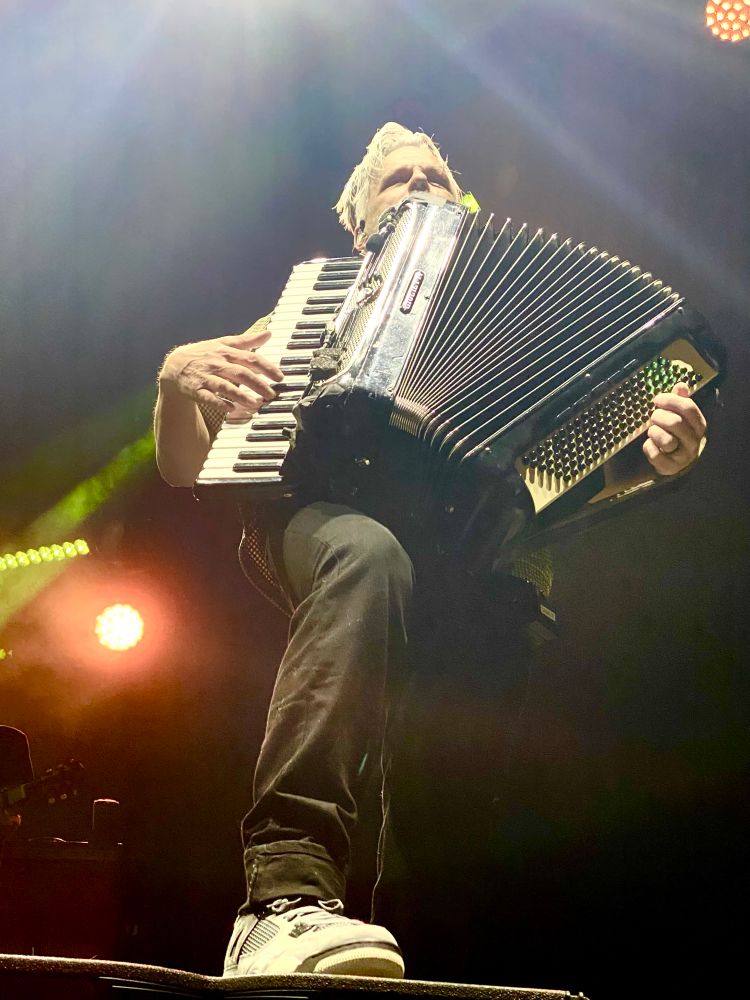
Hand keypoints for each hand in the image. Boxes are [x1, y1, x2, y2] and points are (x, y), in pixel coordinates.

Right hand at [159, 326, 283, 417]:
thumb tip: (269, 334)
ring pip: (224, 386)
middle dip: (258, 384)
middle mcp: (217, 363)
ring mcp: (206, 376)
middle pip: (240, 373)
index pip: (250, 358)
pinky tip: (230, 409)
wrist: (174, 365)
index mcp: (226, 352)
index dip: (266, 367)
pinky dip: (218, 403)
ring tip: (255, 404)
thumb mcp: (224, 344)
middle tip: (271, 395)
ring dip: (240, 395)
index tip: (280, 377)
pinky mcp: (195, 389)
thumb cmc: (204, 354)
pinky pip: (208, 397)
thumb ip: (247, 341)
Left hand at [643, 382, 706, 476]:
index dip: (671, 401)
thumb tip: (681, 385)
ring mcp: (683, 457)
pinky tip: (650, 445)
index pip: (689, 408)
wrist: (674, 460)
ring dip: (654, 432)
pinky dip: (648, 448)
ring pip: (667, 441)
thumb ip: (680, 401)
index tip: (657, 400)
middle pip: (676, 423)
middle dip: (659, 417)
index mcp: (698, 425)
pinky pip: (656, 456)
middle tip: (653, 417)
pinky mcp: (670, 468)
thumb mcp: (679, 415)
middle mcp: (694, 441)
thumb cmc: (675, 433)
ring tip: (652, 432)